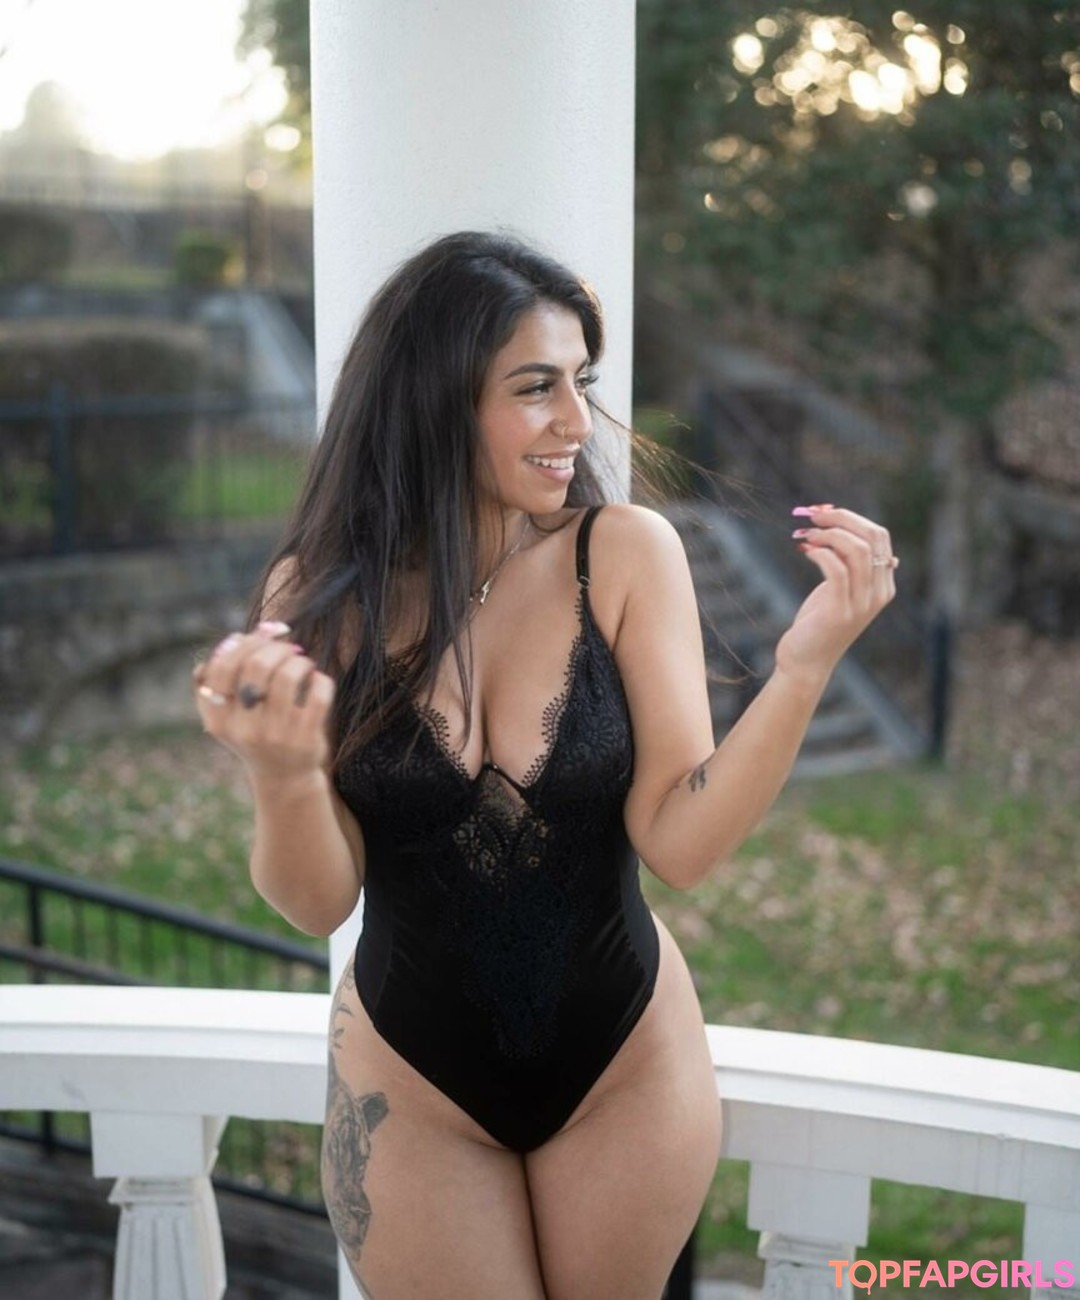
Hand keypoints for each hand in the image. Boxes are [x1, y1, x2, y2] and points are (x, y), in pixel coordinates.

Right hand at [193, 621, 335, 780]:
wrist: (283, 778)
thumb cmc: (256, 732)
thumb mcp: (230, 714)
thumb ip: (224, 678)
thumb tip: (236, 637)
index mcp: (218, 720)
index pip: (222, 667)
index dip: (242, 644)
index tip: (260, 637)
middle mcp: (244, 729)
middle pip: (256, 665)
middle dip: (275, 647)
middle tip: (288, 647)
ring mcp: (276, 735)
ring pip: (288, 676)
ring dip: (299, 660)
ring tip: (303, 663)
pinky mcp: (305, 740)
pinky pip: (317, 694)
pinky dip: (320, 679)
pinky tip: (317, 681)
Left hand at [774, 504, 897, 685]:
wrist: (806, 663)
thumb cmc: (819, 624)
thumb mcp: (841, 592)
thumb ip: (853, 567)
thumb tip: (860, 535)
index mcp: (883, 585)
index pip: (880, 536)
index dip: (851, 516)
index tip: (823, 511)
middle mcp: (879, 593)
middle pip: (871, 537)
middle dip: (841, 518)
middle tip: (812, 515)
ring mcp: (862, 603)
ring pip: (856, 549)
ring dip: (827, 534)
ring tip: (804, 534)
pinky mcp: (841, 611)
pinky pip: (836, 569)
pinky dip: (820, 553)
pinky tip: (805, 550)